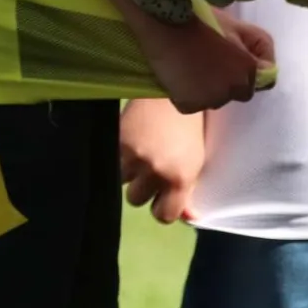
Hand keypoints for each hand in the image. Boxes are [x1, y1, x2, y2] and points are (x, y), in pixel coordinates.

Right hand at [120, 98, 205, 223]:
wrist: (171, 90)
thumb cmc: (189, 127)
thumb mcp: (196, 162)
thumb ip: (188, 191)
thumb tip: (187, 218)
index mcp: (180, 178)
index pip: (164, 216)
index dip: (161, 208)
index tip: (162, 198)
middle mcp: (155, 171)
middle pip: (136, 199)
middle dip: (141, 186)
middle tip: (149, 168)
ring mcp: (133, 155)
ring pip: (120, 180)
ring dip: (127, 170)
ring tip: (137, 151)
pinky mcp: (116, 140)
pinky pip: (110, 159)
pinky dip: (117, 154)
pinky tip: (130, 140)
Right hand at [132, 13, 264, 112]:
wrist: (165, 26)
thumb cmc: (200, 20)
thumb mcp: (236, 27)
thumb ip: (257, 47)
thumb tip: (265, 66)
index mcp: (248, 70)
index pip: (255, 83)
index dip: (241, 70)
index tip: (226, 57)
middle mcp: (233, 90)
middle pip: (234, 93)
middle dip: (225, 82)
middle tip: (206, 61)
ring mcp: (211, 100)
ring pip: (213, 99)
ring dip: (207, 89)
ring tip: (191, 67)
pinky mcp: (189, 106)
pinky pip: (192, 104)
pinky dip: (187, 94)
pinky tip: (179, 76)